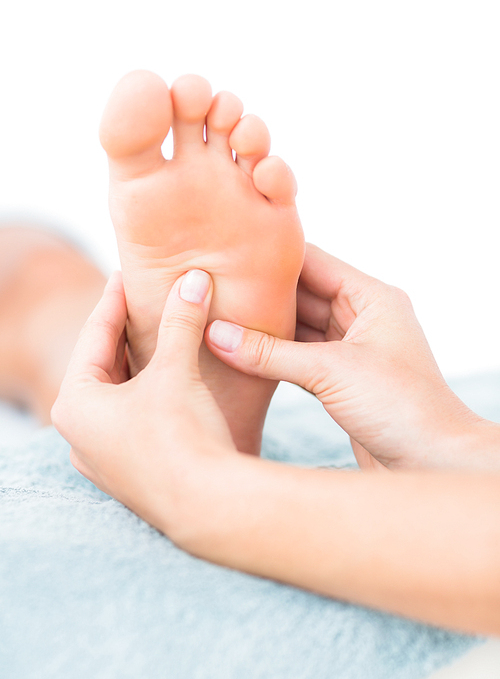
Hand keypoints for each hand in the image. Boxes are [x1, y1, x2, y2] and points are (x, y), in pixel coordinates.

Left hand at [51, 269, 236, 537]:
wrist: (209, 506)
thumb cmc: (181, 438)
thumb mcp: (177, 371)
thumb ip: (181, 321)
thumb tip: (193, 279)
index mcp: (76, 404)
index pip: (94, 336)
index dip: (115, 298)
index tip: (129, 271)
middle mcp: (80, 433)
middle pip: (103, 365)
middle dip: (126, 330)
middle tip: (144, 297)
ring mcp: (103, 457)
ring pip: (119, 393)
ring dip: (140, 362)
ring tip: (159, 333)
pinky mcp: (129, 471)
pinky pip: (132, 417)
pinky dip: (149, 391)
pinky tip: (170, 380)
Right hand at [206, 244, 484, 470]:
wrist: (431, 463)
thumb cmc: (401, 408)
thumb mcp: (331, 372)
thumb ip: (270, 353)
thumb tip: (216, 334)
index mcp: (372, 298)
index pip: (315, 262)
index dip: (273, 259)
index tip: (232, 255)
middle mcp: (363, 318)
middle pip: (303, 295)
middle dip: (264, 296)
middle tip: (218, 290)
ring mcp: (352, 350)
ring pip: (299, 329)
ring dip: (266, 328)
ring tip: (221, 319)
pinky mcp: (341, 381)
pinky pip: (299, 358)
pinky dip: (273, 357)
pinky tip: (242, 353)